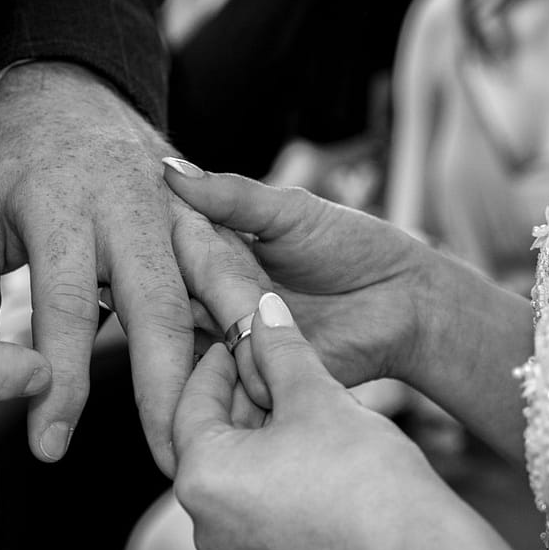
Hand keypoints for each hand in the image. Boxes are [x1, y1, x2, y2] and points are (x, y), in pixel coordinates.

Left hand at [0, 62, 266, 473]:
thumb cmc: (9, 156)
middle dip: (166, 390)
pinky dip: (253, 326)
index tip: (49, 449)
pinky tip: (259, 381)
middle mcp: (131, 202)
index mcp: (62, 202)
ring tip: (228, 428)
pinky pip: (239, 272)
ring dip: (228, 359)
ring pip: (218, 286)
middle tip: (170, 463)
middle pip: (158, 305)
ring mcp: (183, 203)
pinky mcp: (214, 210)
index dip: (58, 382)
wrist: (70, 82)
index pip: (64, 306)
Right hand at [163, 162, 429, 390]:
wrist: (405, 302)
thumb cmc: (352, 248)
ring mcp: (233, 342)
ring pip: (192, 340)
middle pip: (172, 299)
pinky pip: (227, 379)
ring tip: (225, 308)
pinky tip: (235, 347)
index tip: (142, 225)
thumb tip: (170, 169)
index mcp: (217, 257)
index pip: (169, 251)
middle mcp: (215, 302)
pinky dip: (227, 365)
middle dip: (172, 287)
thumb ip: (232, 197)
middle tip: (192, 276)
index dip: (154, 241)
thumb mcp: (290, 212)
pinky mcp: (256, 380)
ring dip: (199, 326)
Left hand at [171, 292, 447, 549]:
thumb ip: (281, 349)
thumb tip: (263, 309)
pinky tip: (316, 440)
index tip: (238, 334)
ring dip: (265, 429)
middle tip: (270, 358)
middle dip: (243, 395)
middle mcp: (206, 523)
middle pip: (213, 440)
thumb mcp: (316, 397)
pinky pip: (261, 502)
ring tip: (301, 394)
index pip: (189, 403)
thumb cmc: (363, 478)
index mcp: (200, 480)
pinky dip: (278, 466)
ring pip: (240, 471)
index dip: (217, 361)